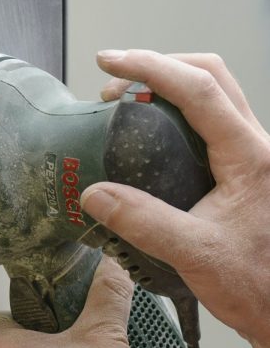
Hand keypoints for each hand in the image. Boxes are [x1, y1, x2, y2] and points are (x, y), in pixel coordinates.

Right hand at [83, 50, 269, 347]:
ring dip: (168, 84)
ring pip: (214, 93)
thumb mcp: (195, 254)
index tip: (111, 63)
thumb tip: (94, 193)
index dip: (151, 68)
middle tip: (113, 77)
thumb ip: (143, 222)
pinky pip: (209, 120)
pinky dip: (175, 110)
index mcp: (251, 157)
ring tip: (124, 99)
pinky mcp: (241, 169)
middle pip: (211, 74)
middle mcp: (256, 146)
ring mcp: (251, 155)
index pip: (200, 90)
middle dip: (159, 65)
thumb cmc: (255, 284)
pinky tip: (147, 131)